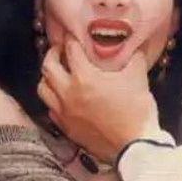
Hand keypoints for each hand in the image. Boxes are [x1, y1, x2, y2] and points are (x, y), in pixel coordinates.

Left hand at [37, 38, 155, 163]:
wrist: (134, 146)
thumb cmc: (136, 110)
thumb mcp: (138, 78)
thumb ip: (133, 58)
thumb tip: (134, 47)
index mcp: (84, 77)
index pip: (70, 50)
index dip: (71, 38)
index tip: (73, 34)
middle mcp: (68, 93)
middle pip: (48, 67)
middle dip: (53, 54)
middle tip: (61, 50)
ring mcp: (64, 112)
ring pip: (43, 89)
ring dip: (48, 77)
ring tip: (58, 74)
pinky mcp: (66, 128)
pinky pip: (51, 109)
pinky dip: (54, 100)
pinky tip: (63, 98)